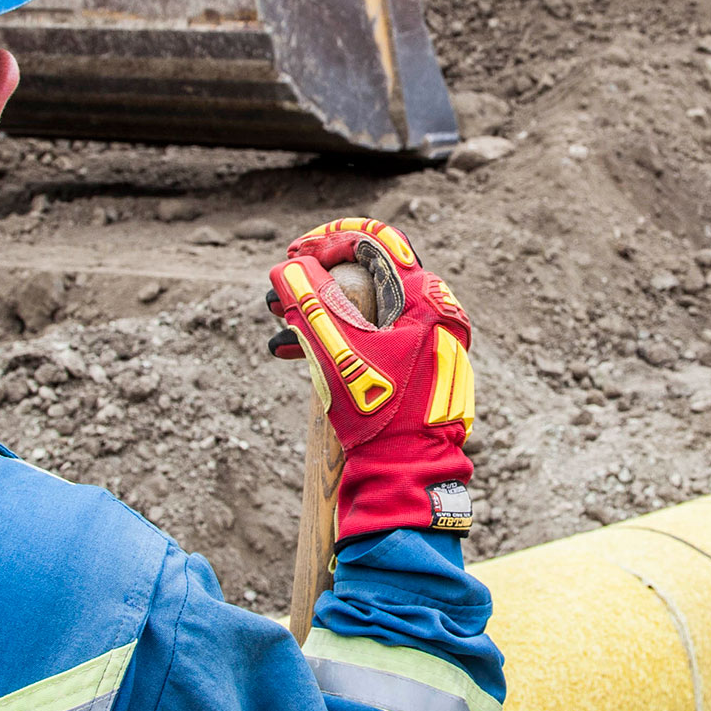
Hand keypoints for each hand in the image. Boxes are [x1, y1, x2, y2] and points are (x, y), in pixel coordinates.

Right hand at [266, 218, 474, 540]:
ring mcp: (427, 338)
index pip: (375, 241)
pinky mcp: (416, 362)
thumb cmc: (375, 410)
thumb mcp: (331, 349)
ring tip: (277, 326)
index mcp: (426, 296)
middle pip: (367, 275)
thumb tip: (287, 266)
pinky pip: (371, 335)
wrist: (407, 469)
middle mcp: (434, 311)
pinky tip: (294, 350)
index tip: (293, 255)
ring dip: (318, 312)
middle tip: (278, 292)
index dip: (327, 240)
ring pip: (365, 308)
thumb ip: (306, 301)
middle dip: (315, 281)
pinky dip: (335, 337)